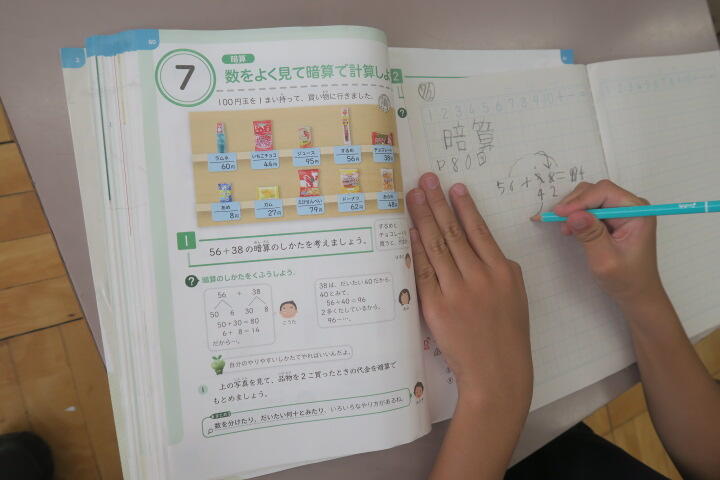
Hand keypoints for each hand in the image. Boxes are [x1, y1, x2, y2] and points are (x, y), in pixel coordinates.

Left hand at [408, 173, 531, 410]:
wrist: (497, 371)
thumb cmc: (508, 335)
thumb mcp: (516, 296)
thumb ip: (500, 268)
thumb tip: (479, 245)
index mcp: (502, 271)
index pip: (479, 231)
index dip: (465, 207)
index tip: (454, 188)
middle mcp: (480, 277)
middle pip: (453, 232)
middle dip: (437, 203)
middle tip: (426, 181)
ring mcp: (457, 291)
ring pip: (436, 247)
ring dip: (423, 218)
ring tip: (413, 197)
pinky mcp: (437, 306)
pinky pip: (424, 271)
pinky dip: (416, 249)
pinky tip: (411, 231)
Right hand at [551, 180, 662, 303]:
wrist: (637, 293)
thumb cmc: (626, 279)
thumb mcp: (605, 259)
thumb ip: (591, 235)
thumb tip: (573, 215)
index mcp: (637, 212)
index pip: (605, 192)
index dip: (580, 200)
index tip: (559, 214)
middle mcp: (631, 206)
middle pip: (597, 191)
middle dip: (575, 203)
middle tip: (557, 220)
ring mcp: (622, 211)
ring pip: (591, 197)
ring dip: (574, 210)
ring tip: (565, 229)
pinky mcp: (614, 218)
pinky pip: (592, 208)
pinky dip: (578, 216)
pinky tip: (570, 229)